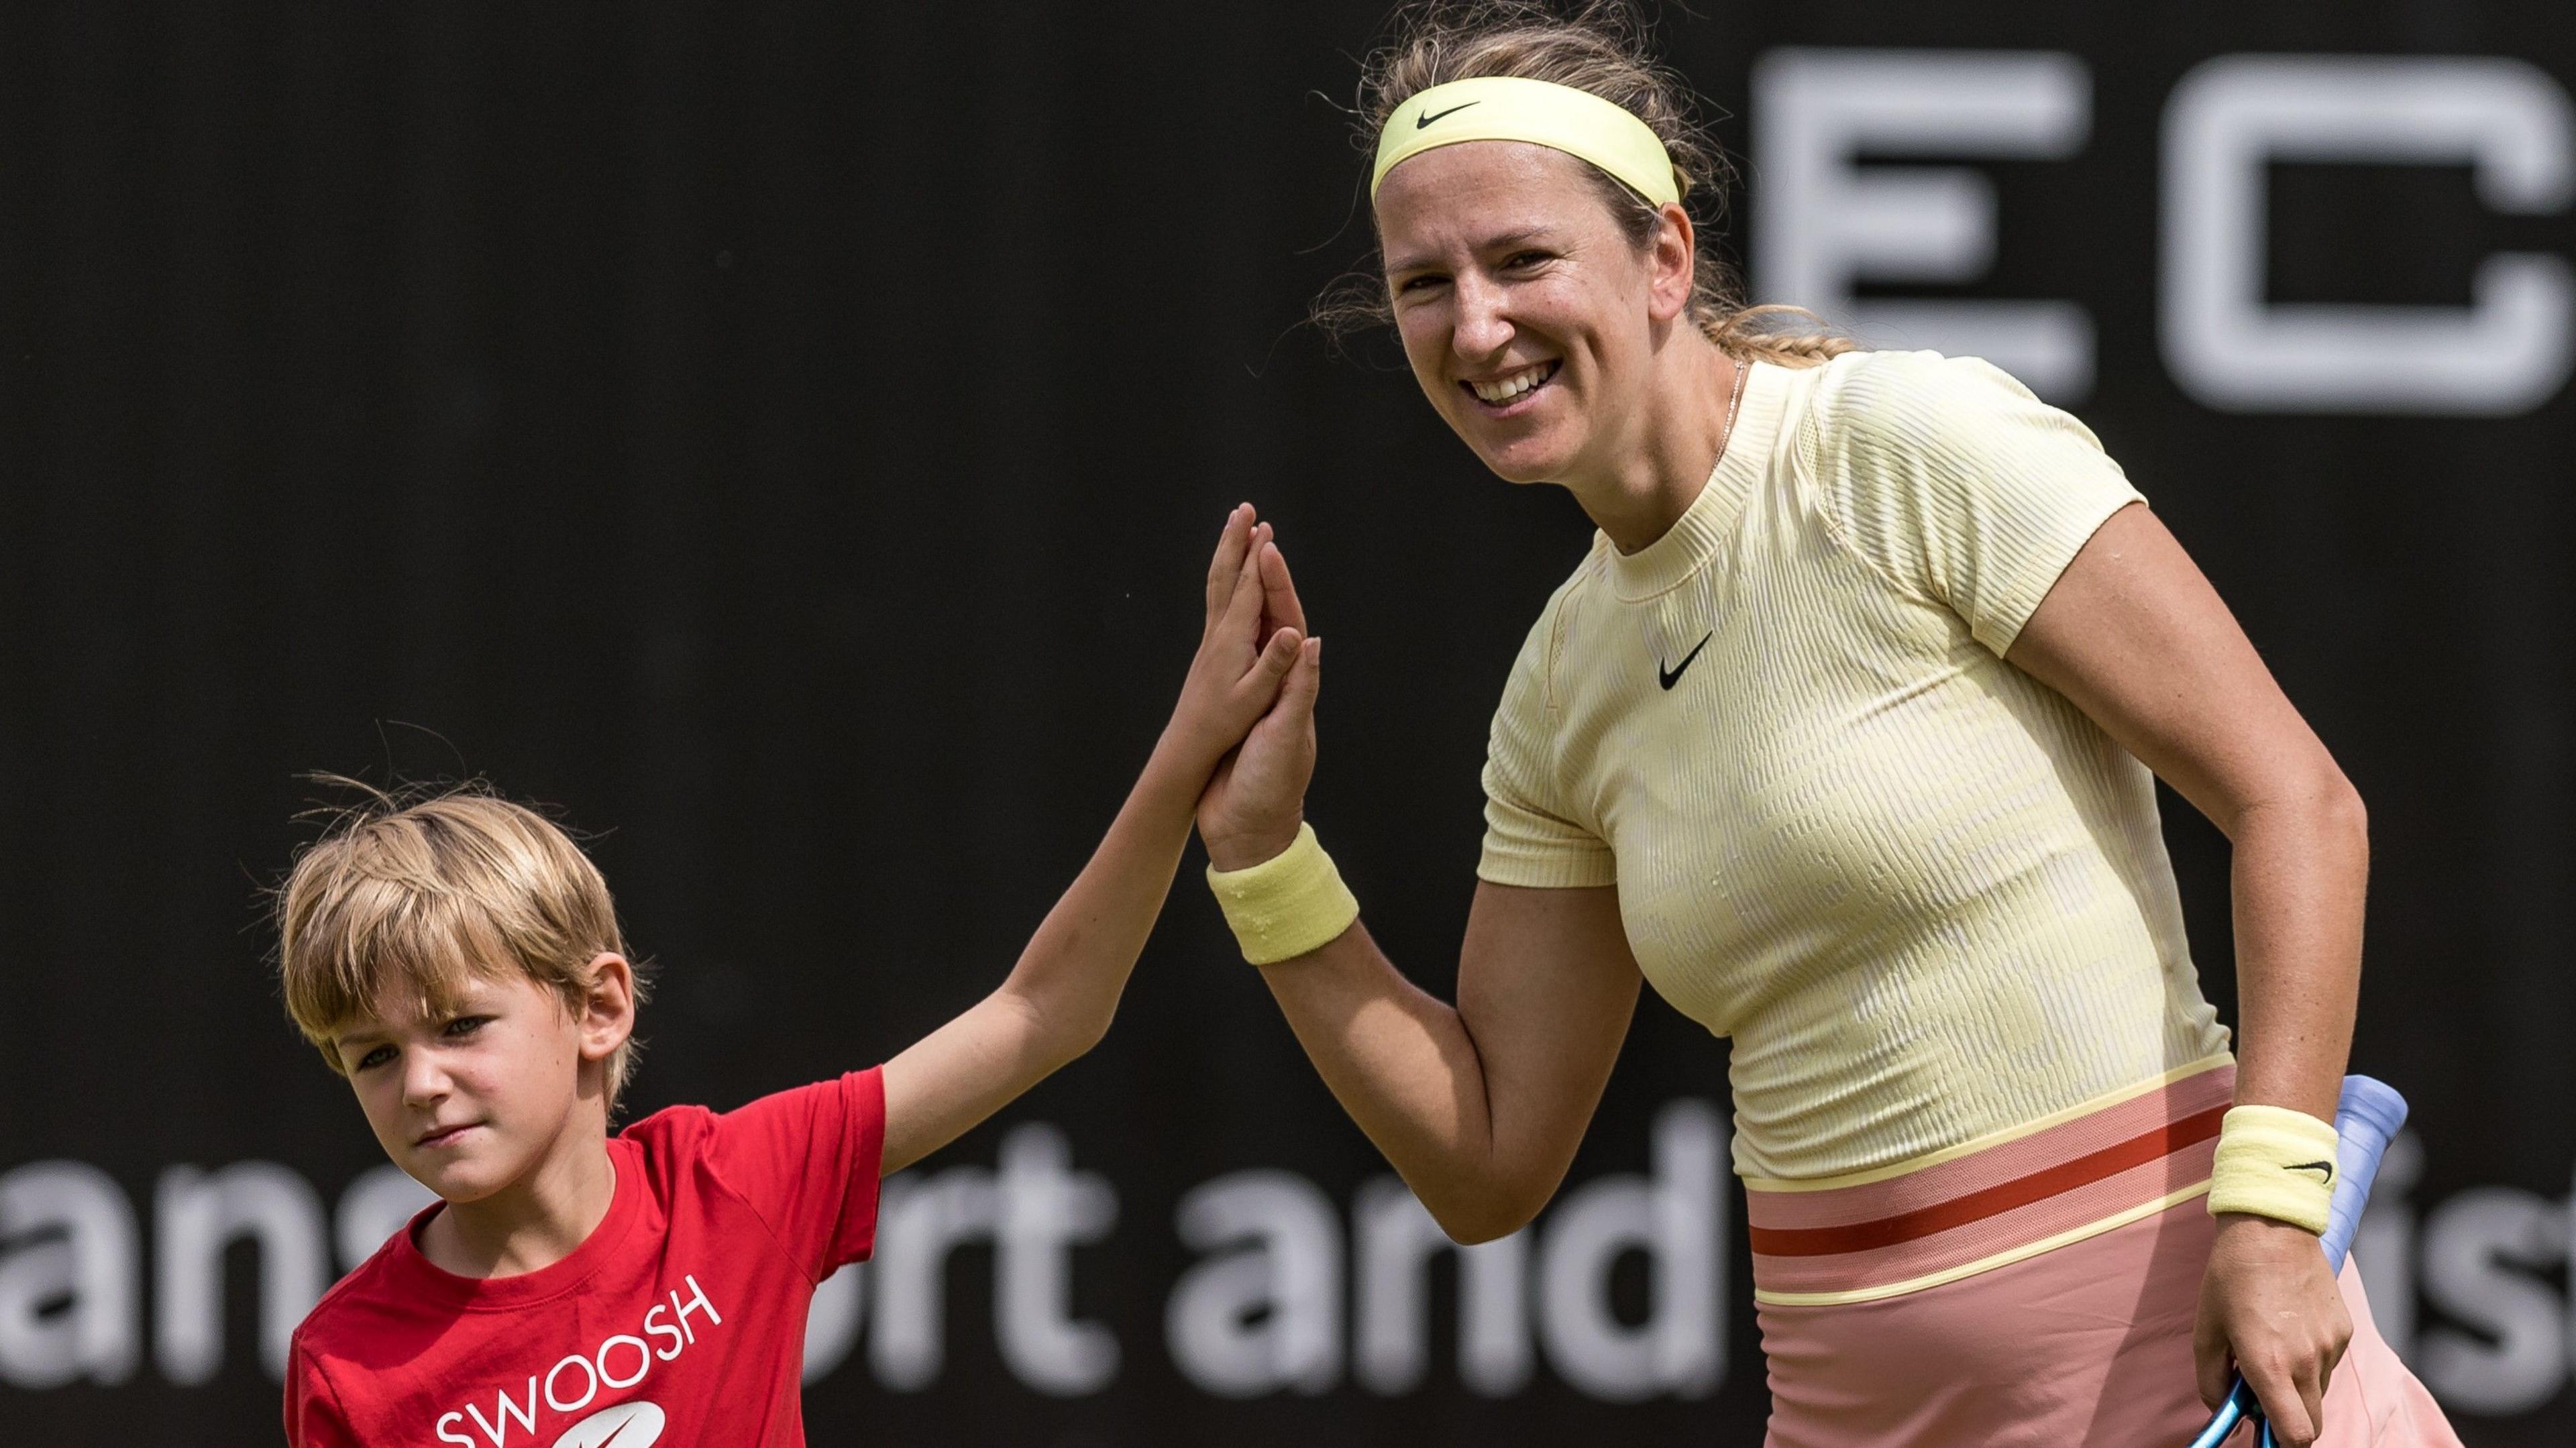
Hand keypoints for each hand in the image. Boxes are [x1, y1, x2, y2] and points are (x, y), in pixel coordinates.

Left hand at [1164, 505, 1306, 771]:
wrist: (1188, 741)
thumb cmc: (1224, 723)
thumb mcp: (1256, 697)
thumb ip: (1277, 663)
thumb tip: (1297, 632)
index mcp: (1234, 639)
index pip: (1249, 589)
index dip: (1259, 558)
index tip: (1266, 528)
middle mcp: (1220, 630)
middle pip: (1228, 574)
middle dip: (1237, 540)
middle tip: (1244, 510)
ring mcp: (1213, 635)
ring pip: (1219, 582)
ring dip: (1228, 550)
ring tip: (1234, 526)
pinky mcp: (1212, 644)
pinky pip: (1218, 596)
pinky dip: (1225, 573)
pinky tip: (1228, 569)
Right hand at [1198, 520, 1317, 870]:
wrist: (1248, 833)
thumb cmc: (1270, 789)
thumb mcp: (1286, 738)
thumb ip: (1297, 691)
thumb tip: (1308, 640)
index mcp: (1295, 689)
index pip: (1289, 624)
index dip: (1278, 586)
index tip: (1267, 548)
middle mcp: (1281, 688)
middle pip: (1274, 621)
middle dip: (1265, 579)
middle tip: (1254, 534)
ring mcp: (1259, 699)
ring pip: (1254, 637)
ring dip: (1248, 600)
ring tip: (1238, 563)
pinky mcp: (1238, 714)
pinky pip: (1235, 663)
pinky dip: (1230, 635)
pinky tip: (1217, 622)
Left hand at [2194, 1213, 2352, 1446]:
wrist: (2271, 1227)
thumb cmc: (2231, 1276)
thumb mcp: (2206, 1328)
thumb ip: (2211, 1379)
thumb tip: (2224, 1410)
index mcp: (2268, 1364)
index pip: (2294, 1434)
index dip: (2281, 1443)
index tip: (2266, 1435)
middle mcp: (2306, 1360)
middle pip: (2312, 1423)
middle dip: (2290, 1422)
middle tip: (2264, 1398)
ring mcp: (2330, 1346)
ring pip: (2319, 1392)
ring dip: (2299, 1388)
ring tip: (2272, 1349)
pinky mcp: (2344, 1330)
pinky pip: (2329, 1364)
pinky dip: (2311, 1362)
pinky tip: (2290, 1329)